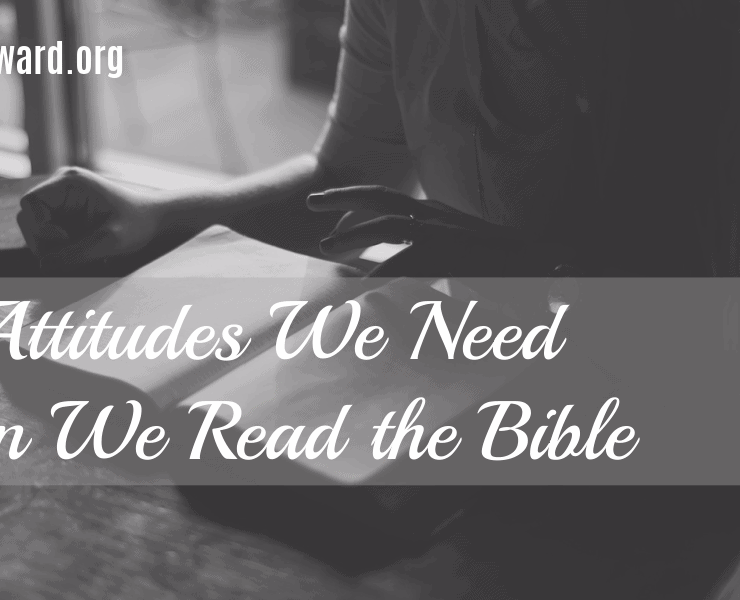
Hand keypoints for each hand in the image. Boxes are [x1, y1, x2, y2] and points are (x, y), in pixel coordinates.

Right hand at [16, 167, 164, 270]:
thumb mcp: (109, 241)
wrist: (153, 220)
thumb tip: (43, 266)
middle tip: (74, 252)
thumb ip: (75, 254)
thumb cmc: (136, 224)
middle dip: (44, 241)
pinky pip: (47, 237)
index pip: (30, 203)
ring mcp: (60, 202)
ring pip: (35, 230)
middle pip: (28, 218)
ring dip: (52, 248)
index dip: (40, 227)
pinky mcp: (64, 216)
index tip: (64, 239)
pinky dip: (59, 249)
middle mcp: (60, 187)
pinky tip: (82, 250)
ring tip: (83, 252)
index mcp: (69, 182)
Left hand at [307, 185, 574, 276]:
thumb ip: (416, 260)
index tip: (324, 215)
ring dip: (354, 235)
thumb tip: (375, 275)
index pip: (384, 201)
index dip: (351, 206)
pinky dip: (386, 271)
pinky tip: (365, 284)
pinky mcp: (456, 253)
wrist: (550, 265)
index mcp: (432, 214)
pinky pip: (412, 260)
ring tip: (325, 249)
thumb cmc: (499, 266)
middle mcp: (436, 216)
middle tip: (309, 201)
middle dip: (341, 197)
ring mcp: (446, 231)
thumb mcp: (449, 256)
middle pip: (379, 198)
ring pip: (389, 225)